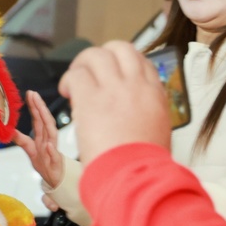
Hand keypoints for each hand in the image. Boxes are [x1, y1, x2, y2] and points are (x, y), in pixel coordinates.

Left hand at [13, 90, 65, 194]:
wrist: (55, 180)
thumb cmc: (44, 163)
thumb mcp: (29, 149)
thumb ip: (21, 139)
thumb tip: (8, 129)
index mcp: (42, 137)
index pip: (38, 119)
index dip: (34, 106)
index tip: (30, 93)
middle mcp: (48, 140)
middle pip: (44, 121)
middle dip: (40, 107)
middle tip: (33, 94)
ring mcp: (52, 151)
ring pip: (51, 134)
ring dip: (47, 121)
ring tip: (41, 109)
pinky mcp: (55, 163)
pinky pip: (54, 157)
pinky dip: (52, 150)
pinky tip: (49, 145)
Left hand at [58, 42, 171, 161]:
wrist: (136, 176)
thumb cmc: (144, 165)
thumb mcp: (159, 132)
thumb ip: (148, 113)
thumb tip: (139, 112)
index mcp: (155, 94)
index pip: (142, 62)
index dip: (123, 64)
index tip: (111, 76)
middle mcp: (137, 85)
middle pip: (121, 49)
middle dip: (102, 56)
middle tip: (89, 72)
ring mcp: (115, 88)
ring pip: (96, 55)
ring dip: (82, 65)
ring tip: (73, 83)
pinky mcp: (91, 98)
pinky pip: (77, 74)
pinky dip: (69, 80)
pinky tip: (66, 93)